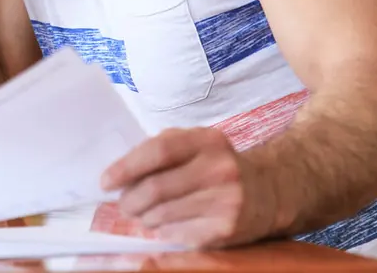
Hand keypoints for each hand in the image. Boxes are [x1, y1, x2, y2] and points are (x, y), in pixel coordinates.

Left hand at [100, 128, 278, 247]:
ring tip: (143, 214)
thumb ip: (161, 150)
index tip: (106, 181)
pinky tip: (165, 225)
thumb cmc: (219, 166)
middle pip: (156, 188)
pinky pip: (178, 234)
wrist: (270, 192)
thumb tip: (119, 174)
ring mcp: (225, 202)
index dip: (126, 167)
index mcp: (207, 141)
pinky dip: (163, 231)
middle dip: (130, 200)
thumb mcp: (196, 145)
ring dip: (144, 217)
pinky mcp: (225, 230)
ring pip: (163, 214)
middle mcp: (219, 169)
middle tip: (123, 204)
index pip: (158, 151)